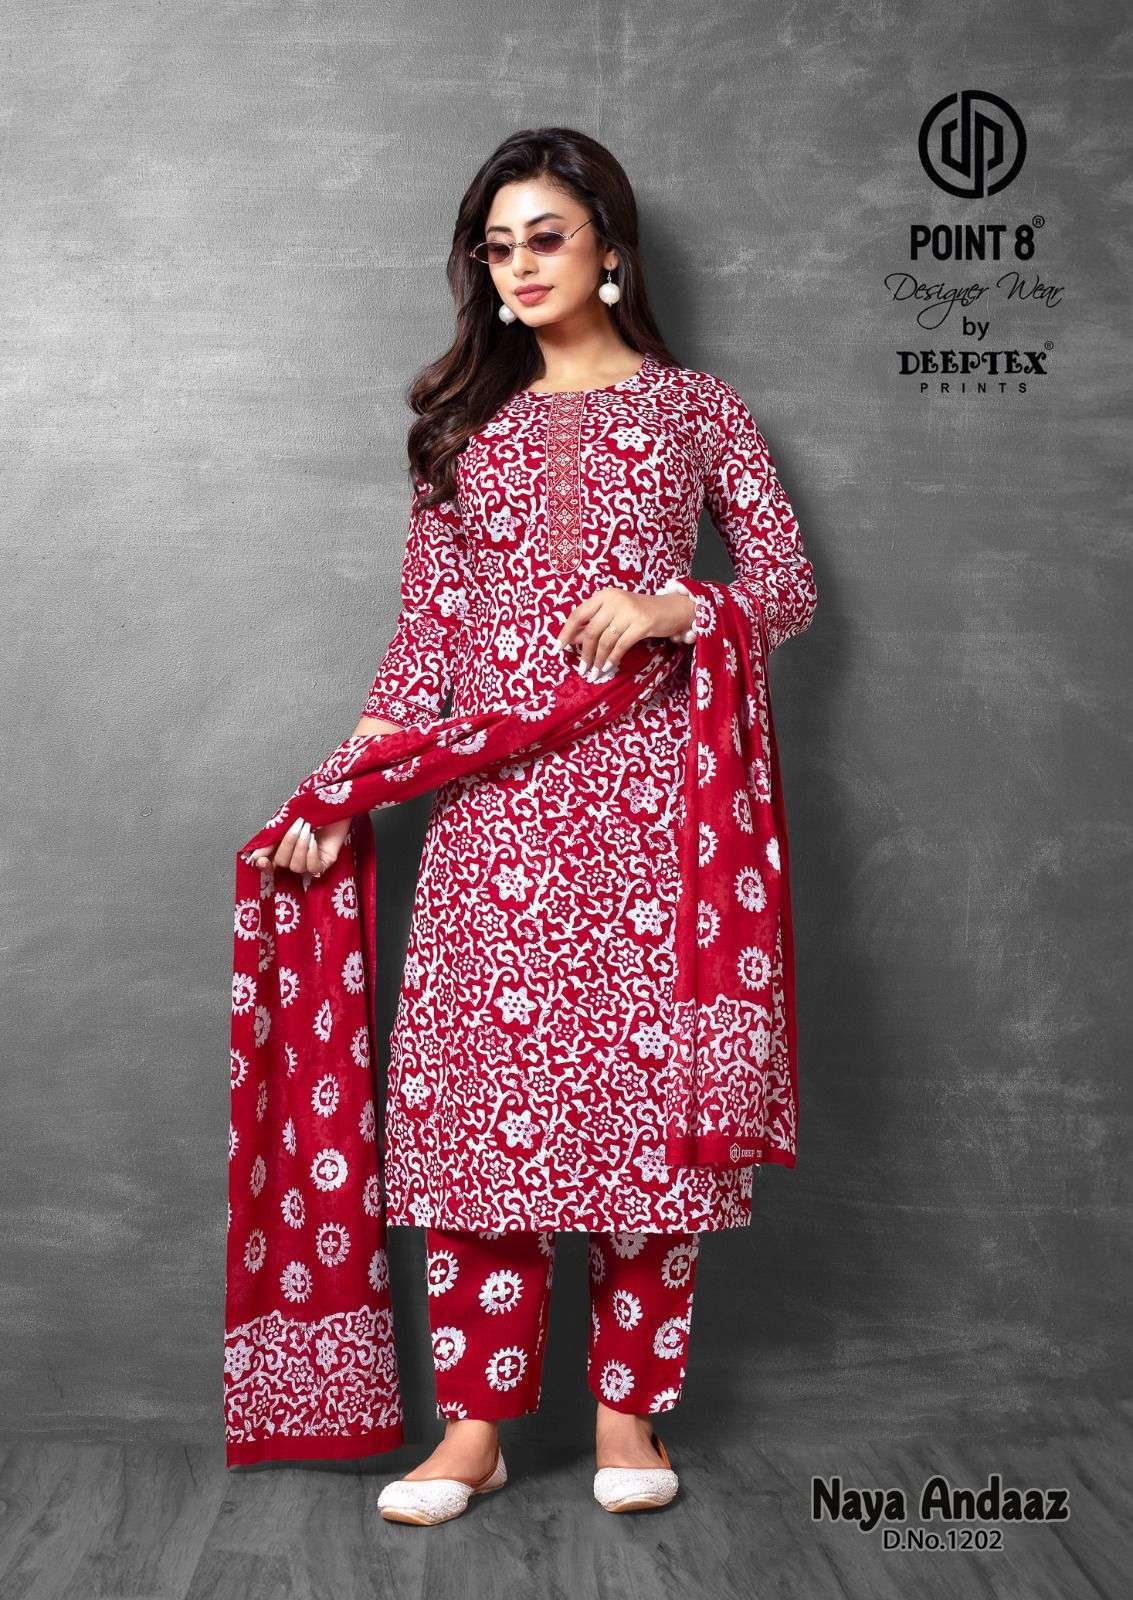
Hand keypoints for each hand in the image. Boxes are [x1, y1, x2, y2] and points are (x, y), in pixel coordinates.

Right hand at [249, 815, 351, 876]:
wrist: (333, 799)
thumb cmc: (311, 806)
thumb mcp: (286, 819)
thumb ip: (270, 838)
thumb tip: (255, 857)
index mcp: (283, 845)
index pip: (270, 865)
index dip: (264, 867)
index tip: (262, 861)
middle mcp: (296, 855)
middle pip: (282, 864)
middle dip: (287, 844)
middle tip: (297, 825)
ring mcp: (310, 860)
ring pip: (297, 867)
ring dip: (300, 847)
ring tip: (307, 829)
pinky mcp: (325, 861)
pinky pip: (313, 868)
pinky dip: (311, 854)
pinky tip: (314, 841)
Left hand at [554, 587, 697, 676]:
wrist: (672, 609)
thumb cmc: (640, 612)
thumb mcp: (614, 614)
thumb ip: (595, 624)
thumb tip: (573, 640)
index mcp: (604, 595)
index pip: (578, 614)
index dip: (566, 632)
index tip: (557, 649)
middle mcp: (615, 600)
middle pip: (591, 630)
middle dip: (584, 653)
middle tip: (582, 669)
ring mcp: (629, 611)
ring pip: (605, 640)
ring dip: (598, 660)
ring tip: (594, 673)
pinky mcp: (642, 623)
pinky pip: (621, 646)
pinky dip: (612, 659)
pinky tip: (608, 668)